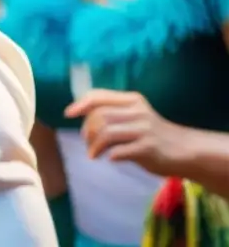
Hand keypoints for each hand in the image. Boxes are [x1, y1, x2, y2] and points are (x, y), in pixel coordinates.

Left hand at [65, 89, 187, 176]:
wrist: (185, 150)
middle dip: (87, 130)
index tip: (68, 114)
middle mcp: (138, 111)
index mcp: (132, 100)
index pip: (99, 96)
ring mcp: (144, 130)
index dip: (80, 104)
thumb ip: (113, 112)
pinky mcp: (149, 148)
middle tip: (87, 143)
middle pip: (99, 116)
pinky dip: (110, 155)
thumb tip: (81, 114)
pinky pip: (120, 150)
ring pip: (107, 132)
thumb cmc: (153, 133)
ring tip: (93, 154)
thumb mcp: (134, 115)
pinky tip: (110, 159)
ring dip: (94, 145)